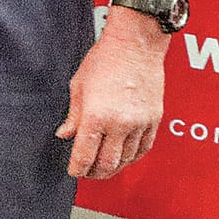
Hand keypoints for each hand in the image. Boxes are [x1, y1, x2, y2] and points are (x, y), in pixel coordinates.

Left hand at [57, 15, 167, 178]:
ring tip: (104, 167)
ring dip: (115, 167)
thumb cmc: (104, 60)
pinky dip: (133, 157)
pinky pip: (144, 147)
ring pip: (128, 158)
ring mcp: (140, 123)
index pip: (85, 154)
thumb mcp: (78, 86)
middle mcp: (120, 123)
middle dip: (95, 173)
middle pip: (108, 163)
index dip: (78, 168)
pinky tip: (125, 157)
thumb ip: (73, 115)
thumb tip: (64, 134)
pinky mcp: (154, 120)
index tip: (73, 172)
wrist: (135, 46)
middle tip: (87, 173)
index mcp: (96, 116)